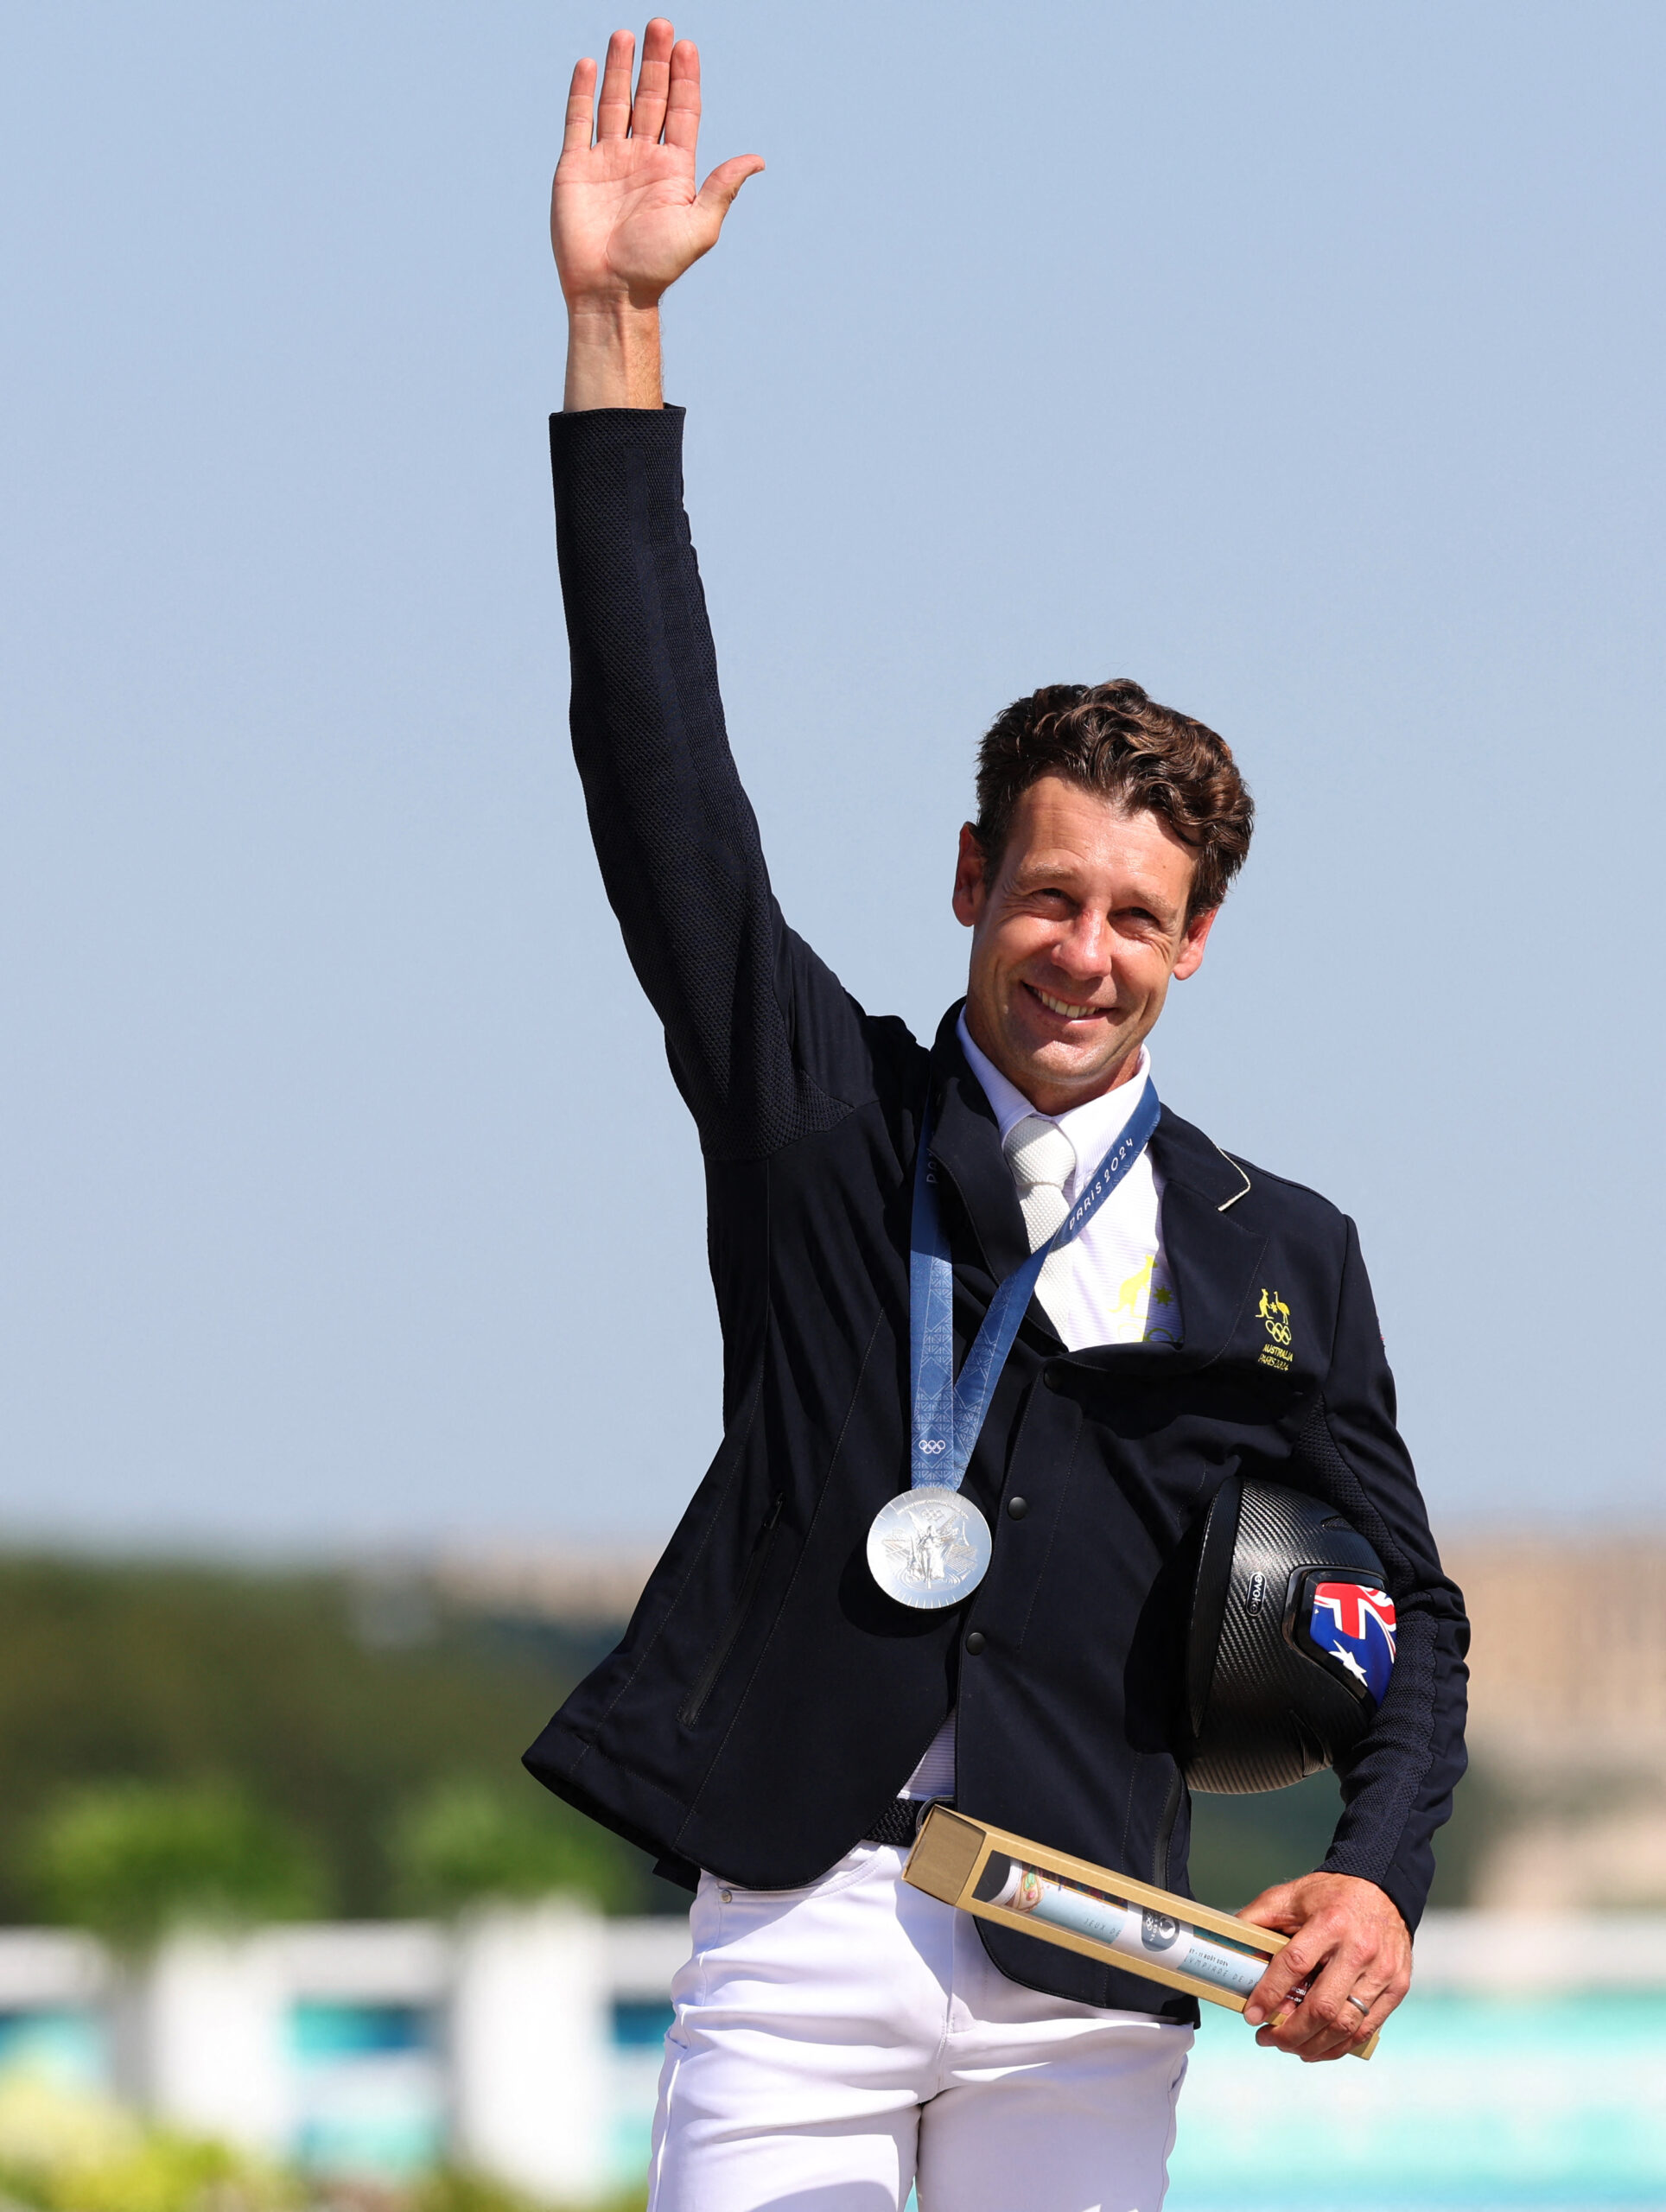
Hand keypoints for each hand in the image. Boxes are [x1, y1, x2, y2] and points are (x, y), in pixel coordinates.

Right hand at [554, 20, 763, 310]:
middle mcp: (641, 159)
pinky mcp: (575, 169)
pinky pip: (578, 123)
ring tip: (625, 35)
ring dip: (619, 69)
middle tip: (660, 25)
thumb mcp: (700, 227)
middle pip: (650, 98)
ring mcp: (607, 161)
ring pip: (614, 102)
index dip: (685, 80)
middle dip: (655, 62)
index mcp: (673, 171)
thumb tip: (757, 159)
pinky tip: (587, 65)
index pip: (681, 113)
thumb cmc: (657, 266)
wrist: (611, 291)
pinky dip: (581, 94)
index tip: (687, 46)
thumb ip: (723, 188)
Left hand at [1236, 1871, 1410, 2062]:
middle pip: (1322, 2007)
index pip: (1295, 1965)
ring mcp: (1382, 1971)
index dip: (1269, 1994)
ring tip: (1289, 2046)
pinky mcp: (1398, 1987)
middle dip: (1290, 2032)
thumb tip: (1229, 1944)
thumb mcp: (1291, 1895)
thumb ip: (1258, 1917)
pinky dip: (1339, 2046)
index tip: (1251, 2015)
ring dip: (1312, 2046)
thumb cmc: (1333, 1894)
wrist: (1384, 1887)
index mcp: (1330, 1922)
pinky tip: (1318, 2047)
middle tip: (1266, 2038)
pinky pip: (1367, 2029)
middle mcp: (1360, 1949)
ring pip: (1345, 2025)